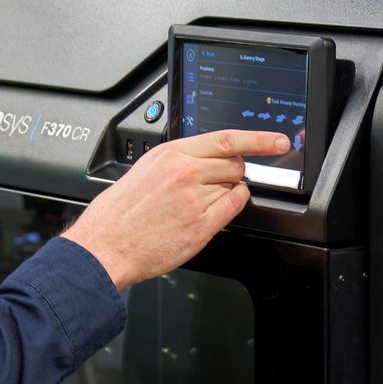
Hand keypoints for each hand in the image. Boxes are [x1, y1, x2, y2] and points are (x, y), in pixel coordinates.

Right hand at [63, 130, 289, 288]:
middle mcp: (186, 172)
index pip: (226, 139)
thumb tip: (205, 159)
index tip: (277, 140)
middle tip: (218, 182)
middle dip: (233, 172)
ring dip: (227, 191)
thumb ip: (178, 160)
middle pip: (235, 164)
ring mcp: (196, 199)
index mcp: (170, 153)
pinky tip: (213, 211)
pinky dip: (232, 206)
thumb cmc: (119, 212)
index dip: (258, 139)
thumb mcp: (145, 169)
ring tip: (199, 202)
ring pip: (235, 186)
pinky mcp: (202, 226)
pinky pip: (234, 208)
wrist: (106, 245)